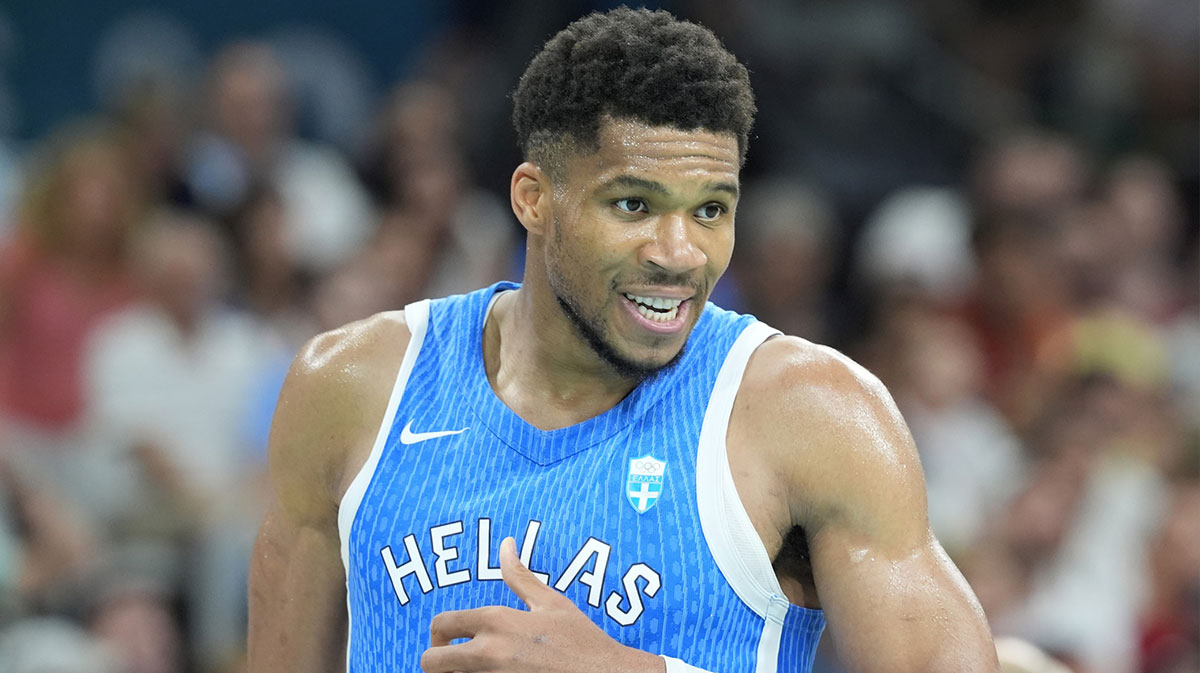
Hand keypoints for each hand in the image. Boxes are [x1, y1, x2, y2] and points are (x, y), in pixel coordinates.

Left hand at [420, 537, 665, 672]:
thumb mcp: (552, 604)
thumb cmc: (582, 641)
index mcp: (498, 622)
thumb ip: (520, 577)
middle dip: (435, 661)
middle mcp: (489, 654)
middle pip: (430, 662)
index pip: (442, 624)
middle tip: (451, 663)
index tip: (446, 642)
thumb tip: (506, 545)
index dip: (437, 634)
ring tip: (471, 671)